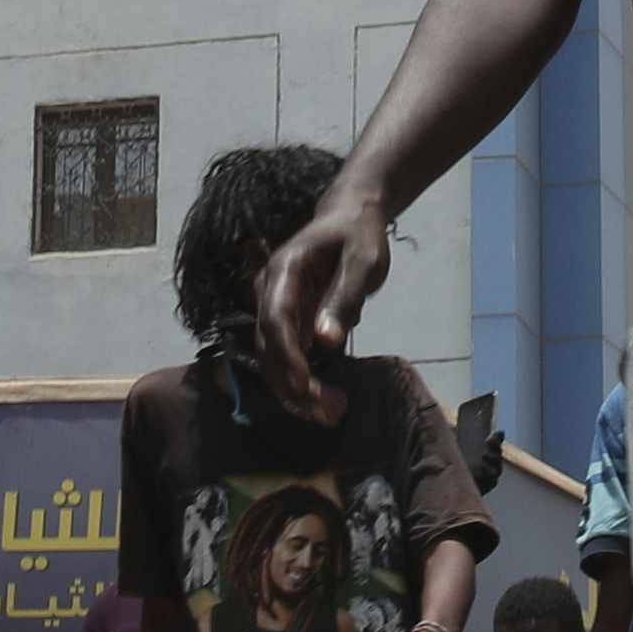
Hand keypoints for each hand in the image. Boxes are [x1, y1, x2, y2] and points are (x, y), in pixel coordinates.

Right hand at [253, 176, 394, 406]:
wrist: (350, 217)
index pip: (275, 319)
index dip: (287, 355)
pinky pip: (288, 357)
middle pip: (268, 346)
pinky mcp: (290, 323)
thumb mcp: (363, 261)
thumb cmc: (358, 235)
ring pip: (273, 358)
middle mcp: (270, 291)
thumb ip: (345, 298)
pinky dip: (303, 383)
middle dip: (292, 384)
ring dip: (296, 391)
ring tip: (330, 415)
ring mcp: (277, 308)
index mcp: (283, 270)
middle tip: (327, 413)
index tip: (306, 386)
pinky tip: (326, 403)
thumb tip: (327, 341)